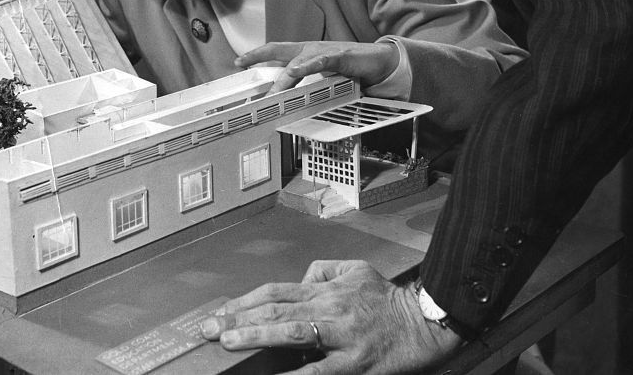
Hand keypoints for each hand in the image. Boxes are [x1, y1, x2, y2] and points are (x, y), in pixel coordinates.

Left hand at [200, 260, 461, 373]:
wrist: (423, 320)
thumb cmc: (386, 297)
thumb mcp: (354, 269)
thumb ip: (322, 270)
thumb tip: (299, 279)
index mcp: (325, 289)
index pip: (275, 292)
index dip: (245, 302)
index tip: (220, 313)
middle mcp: (327, 308)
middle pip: (275, 310)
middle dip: (239, 319)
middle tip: (209, 330)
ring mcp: (339, 335)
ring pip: (291, 332)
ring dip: (256, 336)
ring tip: (229, 342)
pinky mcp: (353, 362)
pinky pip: (318, 370)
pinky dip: (294, 374)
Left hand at [235, 41, 398, 93]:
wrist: (379, 62)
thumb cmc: (352, 69)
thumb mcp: (324, 77)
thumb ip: (308, 84)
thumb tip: (291, 100)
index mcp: (306, 53)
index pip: (277, 51)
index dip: (257, 55)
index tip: (238, 61)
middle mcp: (311, 48)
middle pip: (279, 50)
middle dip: (258, 56)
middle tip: (241, 64)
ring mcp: (325, 51)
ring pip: (298, 61)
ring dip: (284, 78)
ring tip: (273, 92)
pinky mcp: (340, 56)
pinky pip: (321, 61)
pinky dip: (307, 66)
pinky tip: (297, 71)